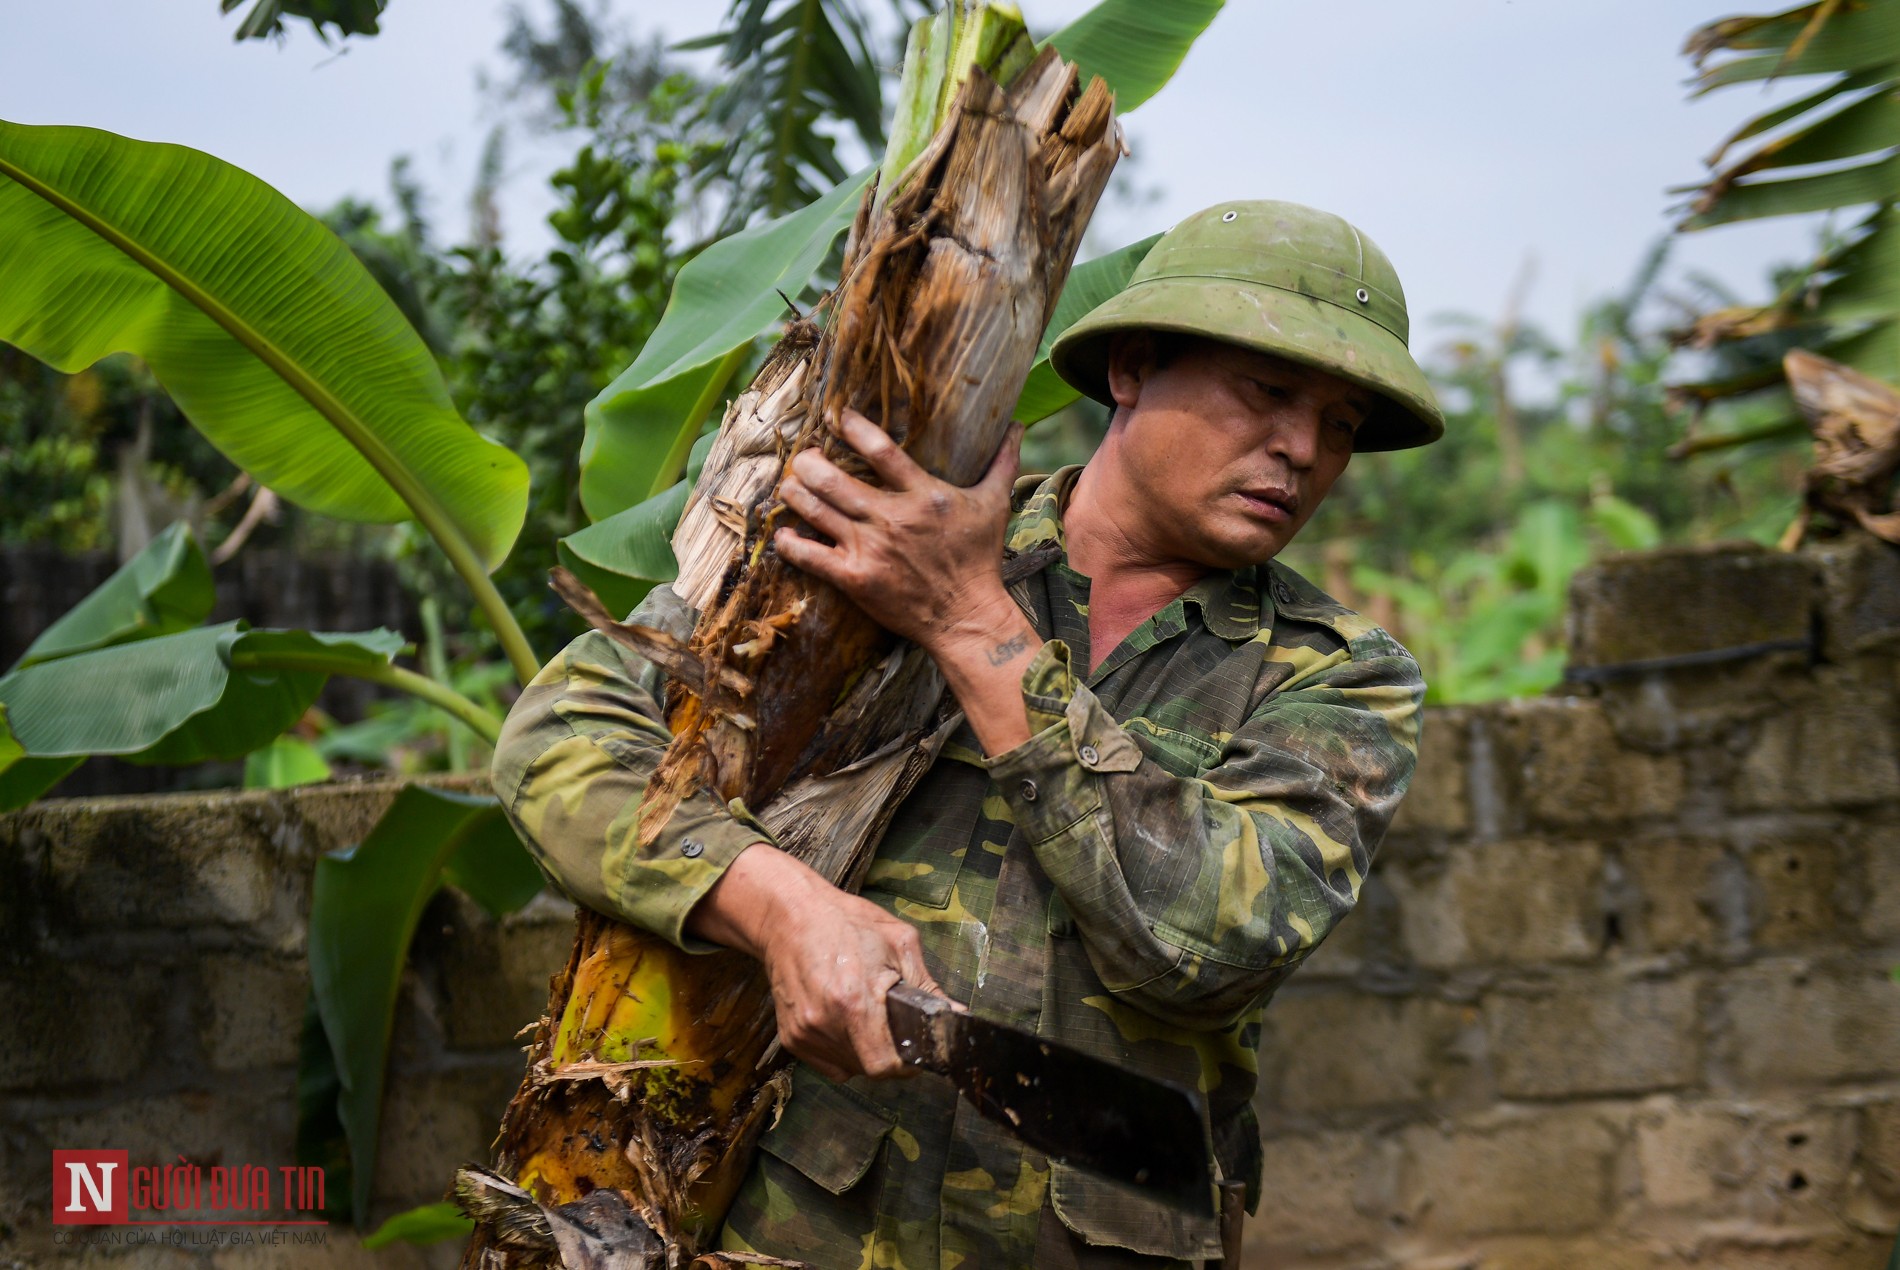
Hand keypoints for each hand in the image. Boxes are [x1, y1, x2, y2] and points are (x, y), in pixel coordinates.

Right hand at [686, 844, 940, 1080]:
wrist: (789, 915)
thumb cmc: (846, 923)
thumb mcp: (899, 943)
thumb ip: (928, 986)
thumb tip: (957, 1016)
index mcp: (854, 1000)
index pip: (884, 1064)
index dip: (905, 1063)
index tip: (914, 1051)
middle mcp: (824, 1022)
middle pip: (868, 1068)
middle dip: (888, 1054)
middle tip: (892, 1026)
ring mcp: (804, 1032)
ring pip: (848, 1067)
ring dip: (864, 1052)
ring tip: (866, 1016)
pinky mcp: (791, 1036)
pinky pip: (827, 1062)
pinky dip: (842, 1050)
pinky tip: (844, 1020)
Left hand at [773, 409, 1023, 653]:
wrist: (966, 617)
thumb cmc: (978, 559)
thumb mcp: (994, 505)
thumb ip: (1002, 462)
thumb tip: (1018, 426)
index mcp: (923, 495)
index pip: (882, 451)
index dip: (854, 428)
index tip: (837, 416)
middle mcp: (892, 518)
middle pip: (832, 479)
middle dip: (808, 462)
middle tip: (804, 457)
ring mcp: (870, 549)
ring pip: (815, 510)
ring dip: (794, 493)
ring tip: (790, 484)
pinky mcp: (855, 578)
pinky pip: (810, 556)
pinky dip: (790, 542)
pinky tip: (782, 532)